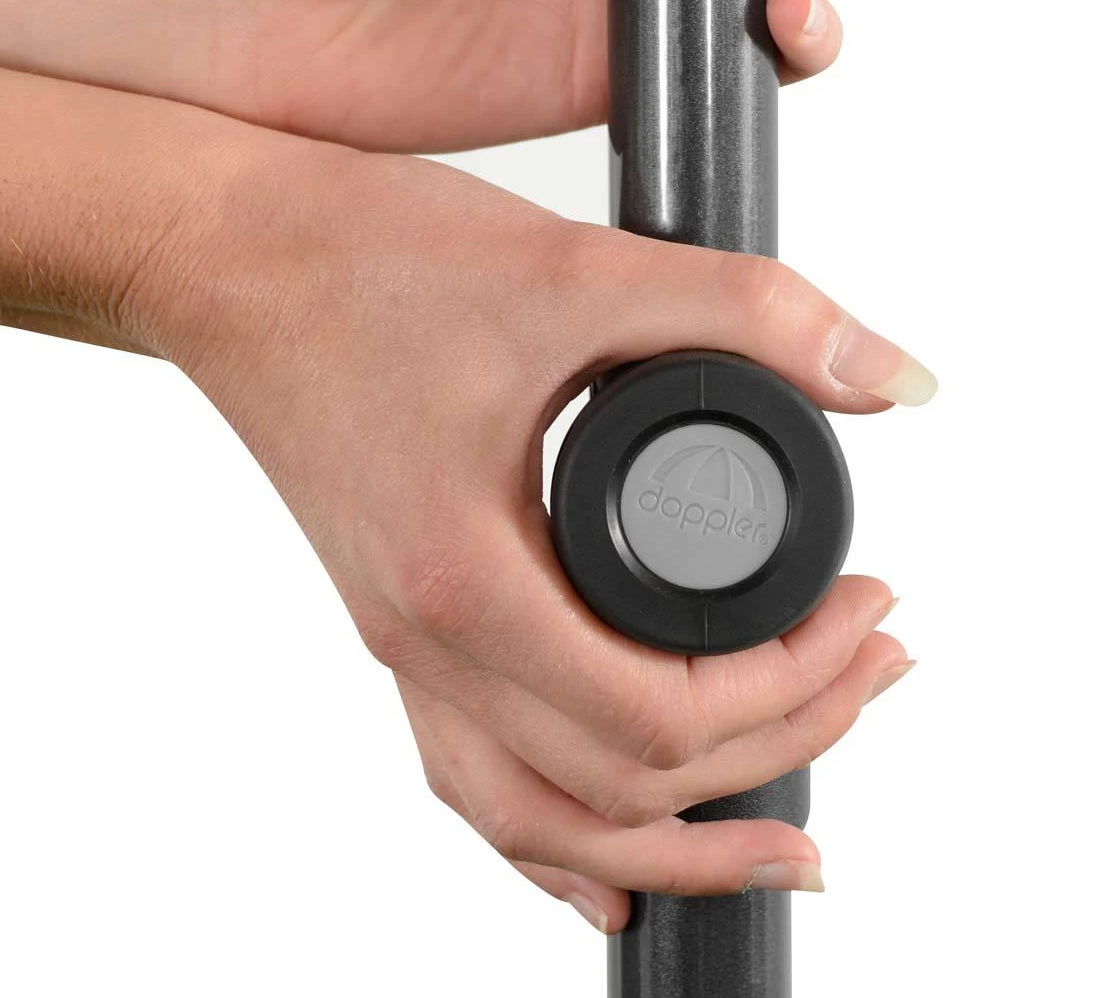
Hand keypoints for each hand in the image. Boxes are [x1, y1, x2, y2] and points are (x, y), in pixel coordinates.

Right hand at [139, 137, 929, 930]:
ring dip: (676, 838)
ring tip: (782, 823)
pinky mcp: (396, 621)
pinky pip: (476, 781)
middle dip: (780, 751)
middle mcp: (426, 642)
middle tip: (873, 671)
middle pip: (622, 793)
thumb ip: (747, 313)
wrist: (222, 254)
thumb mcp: (576, 271)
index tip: (866, 604)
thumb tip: (894, 377)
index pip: (660, 723)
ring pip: (544, 821)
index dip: (799, 686)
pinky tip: (612, 862)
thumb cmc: (360, 260)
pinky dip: (561, 840)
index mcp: (466, 578)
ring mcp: (402, 646)